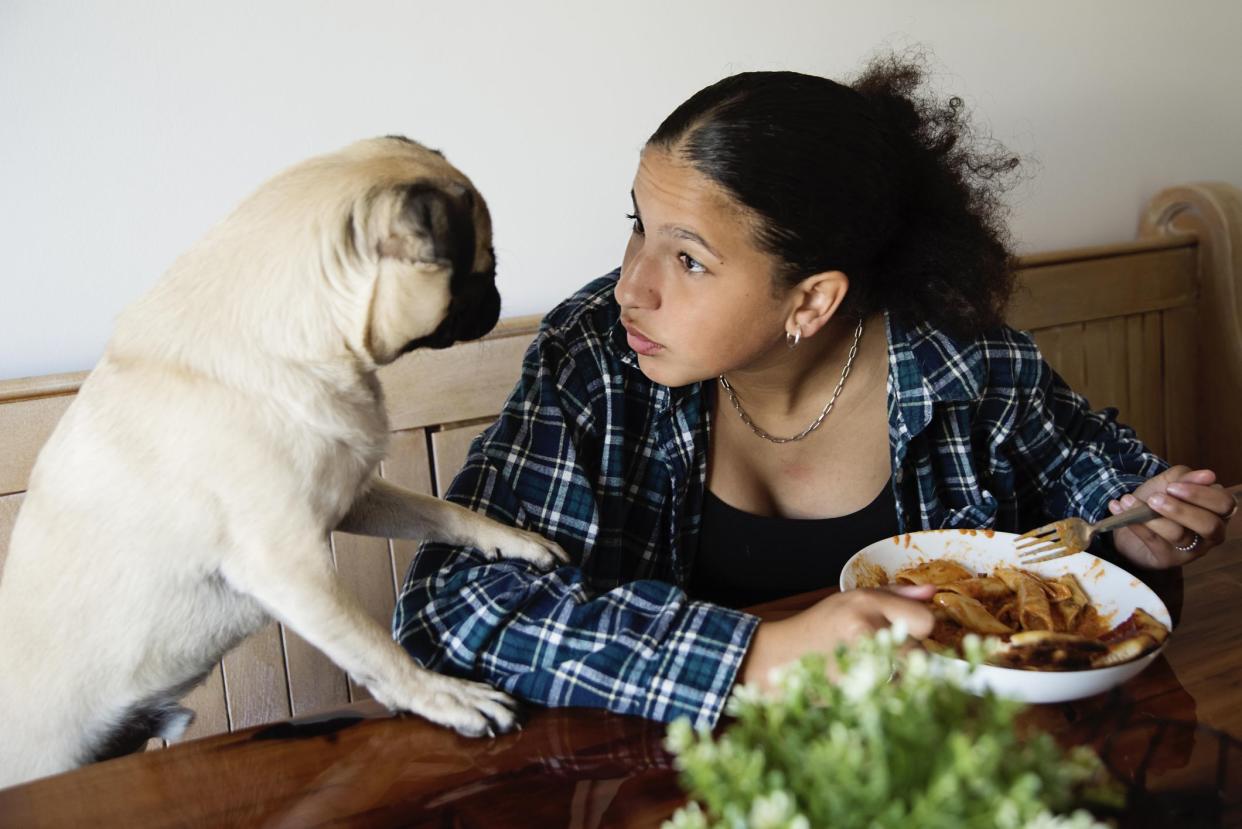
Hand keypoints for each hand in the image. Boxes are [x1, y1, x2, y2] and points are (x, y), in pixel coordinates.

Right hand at [739, 584, 935, 689]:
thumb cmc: (818, 627)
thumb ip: (895, 596)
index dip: (919, 630)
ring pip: (909, 677)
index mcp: (866, 602)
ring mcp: (858, 660)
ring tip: (873, 669)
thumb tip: (933, 593)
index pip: (924, 619)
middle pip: (921, 652)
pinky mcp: (852, 689)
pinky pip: (891, 695)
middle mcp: (864, 627)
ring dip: (900, 678)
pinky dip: (884, 694)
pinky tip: (864, 683)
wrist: (779, 656)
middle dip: (911, 658)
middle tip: (887, 656)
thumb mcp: (851, 600)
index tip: (906, 634)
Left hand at [1109, 466, 1234, 568]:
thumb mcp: (1168, 483)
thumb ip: (1185, 478)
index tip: (1173, 486)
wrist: (1130, 523)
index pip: (1224, 504)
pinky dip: (1134, 523)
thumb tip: (1208, 475)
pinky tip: (1118, 508)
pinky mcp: (1169, 560)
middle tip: (1155, 499)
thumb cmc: (1157, 500)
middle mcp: (1211, 534)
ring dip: (1151, 516)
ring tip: (1128, 500)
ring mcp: (1192, 550)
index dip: (1201, 494)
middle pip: (1209, 525)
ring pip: (1179, 535)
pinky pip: (1154, 542)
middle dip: (1181, 510)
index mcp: (1217, 511)